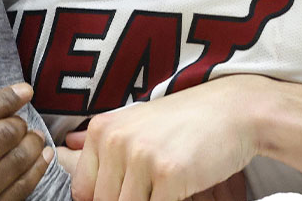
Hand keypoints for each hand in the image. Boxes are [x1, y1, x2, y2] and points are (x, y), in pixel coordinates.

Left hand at [69, 76, 266, 200]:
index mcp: (102, 130)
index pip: (83, 190)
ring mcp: (141, 157)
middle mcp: (115, 140)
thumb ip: (103, 142)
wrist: (235, 111)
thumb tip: (66, 147)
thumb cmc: (186, 121)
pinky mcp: (168, 174)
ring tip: (167, 192)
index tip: (127, 195)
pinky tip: (181, 196)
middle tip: (152, 193)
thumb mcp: (136, 121)